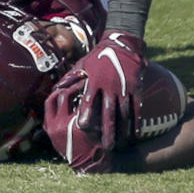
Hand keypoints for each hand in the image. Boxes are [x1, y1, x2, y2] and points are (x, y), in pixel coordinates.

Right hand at [43, 71, 112, 172]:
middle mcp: (55, 125)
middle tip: (79, 78)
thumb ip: (58, 123)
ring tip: (87, 81)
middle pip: (57, 95)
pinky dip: (86, 95)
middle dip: (67, 84)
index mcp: (50, 127)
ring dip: (76, 86)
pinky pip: (80, 104)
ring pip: (66, 96)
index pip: (50, 101)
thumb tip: (59, 103)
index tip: (67, 83)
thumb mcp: (62, 139)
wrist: (95, 167)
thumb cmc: (81, 150)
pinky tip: (96, 91)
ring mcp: (67, 125)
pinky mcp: (80, 126)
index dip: (58, 90)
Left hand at [73, 31, 146, 149]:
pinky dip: (137, 122)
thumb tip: (56, 89)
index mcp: (93, 81)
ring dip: (122, 130)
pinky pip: (137, 108)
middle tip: (105, 148)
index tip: (82, 127)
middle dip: (107, 130)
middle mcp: (109, 86)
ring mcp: (124, 88)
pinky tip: (135, 135)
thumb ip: (70, 79)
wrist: (121, 44)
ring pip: (124, 113)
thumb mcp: (82, 65)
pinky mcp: (136, 88)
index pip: (88, 100)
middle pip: (108, 112)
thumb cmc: (97, 57)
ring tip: (119, 145)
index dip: (85, 113)